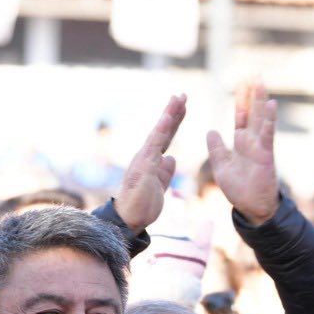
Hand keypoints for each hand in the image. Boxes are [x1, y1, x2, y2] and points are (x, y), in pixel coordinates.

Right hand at [113, 94, 185, 232]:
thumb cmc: (142, 205)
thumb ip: (165, 172)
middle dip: (174, 112)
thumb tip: (171, 159)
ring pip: (159, 132)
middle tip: (182, 95)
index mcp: (153, 160)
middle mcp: (147, 155)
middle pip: (163, 130)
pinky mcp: (144, 166)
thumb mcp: (160, 187)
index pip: (166, 137)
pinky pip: (155, 144)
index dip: (175, 122)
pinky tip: (169, 117)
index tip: (183, 106)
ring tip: (178, 99)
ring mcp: (144, 159)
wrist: (129, 219)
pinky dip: (161, 130)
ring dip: (169, 115)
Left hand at [206, 81, 278, 225]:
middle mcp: (252, 141)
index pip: (241, 117)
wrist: (251, 207)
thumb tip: (211, 130)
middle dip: (252, 94)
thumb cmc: (239, 190)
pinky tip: (270, 104)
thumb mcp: (221, 166)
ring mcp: (260, 146)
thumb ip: (217, 148)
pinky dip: (269, 119)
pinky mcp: (265, 154)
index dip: (240, 101)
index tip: (241, 84)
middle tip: (254, 74)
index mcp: (241, 143)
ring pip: (260, 118)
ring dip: (260, 100)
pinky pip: (267, 133)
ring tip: (260, 81)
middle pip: (252, 112)